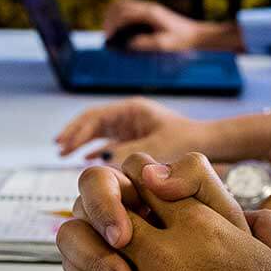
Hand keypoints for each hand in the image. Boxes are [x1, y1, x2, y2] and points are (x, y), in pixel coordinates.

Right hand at [54, 97, 209, 161]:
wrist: (211, 145)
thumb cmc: (186, 141)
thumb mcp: (156, 147)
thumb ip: (128, 153)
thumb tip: (101, 158)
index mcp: (132, 110)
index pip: (95, 116)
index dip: (77, 130)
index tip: (64, 145)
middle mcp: (129, 116)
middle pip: (93, 121)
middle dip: (75, 133)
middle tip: (59, 147)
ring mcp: (132, 128)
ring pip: (99, 132)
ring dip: (82, 141)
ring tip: (63, 153)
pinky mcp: (136, 141)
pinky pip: (110, 143)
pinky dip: (96, 151)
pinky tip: (86, 160)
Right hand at [101, 0, 230, 52]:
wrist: (195, 35)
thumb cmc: (182, 41)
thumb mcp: (165, 45)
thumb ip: (147, 44)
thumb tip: (129, 44)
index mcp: (149, 13)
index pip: (123, 13)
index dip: (113, 25)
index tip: (110, 38)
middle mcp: (147, 8)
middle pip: (118, 5)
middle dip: (109, 19)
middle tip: (107, 36)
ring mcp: (147, 8)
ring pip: (121, 4)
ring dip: (112, 16)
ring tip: (110, 32)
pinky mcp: (148, 12)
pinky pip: (128, 9)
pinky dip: (118, 17)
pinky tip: (119, 30)